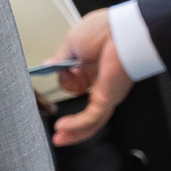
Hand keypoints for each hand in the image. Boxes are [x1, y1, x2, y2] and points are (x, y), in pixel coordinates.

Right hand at [47, 8, 130, 145]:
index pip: (76, 85)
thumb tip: (48, 65)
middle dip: (72, 124)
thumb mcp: (71, 43)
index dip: (65, 88)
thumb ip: (59, 60)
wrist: (122, 32)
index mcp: (92, 66)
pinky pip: (91, 117)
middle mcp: (100, 82)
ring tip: (59, 139)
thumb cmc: (103, 31)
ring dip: (73, 132)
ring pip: (90, 120)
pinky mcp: (108, 99)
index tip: (50, 95)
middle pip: (86, 107)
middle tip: (57, 130)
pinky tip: (62, 129)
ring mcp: (106, 93)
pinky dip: (76, 125)